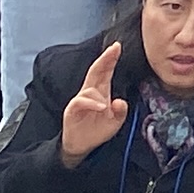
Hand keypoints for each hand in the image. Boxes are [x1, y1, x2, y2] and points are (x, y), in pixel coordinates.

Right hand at [56, 43, 129, 161]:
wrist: (81, 146)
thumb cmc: (97, 130)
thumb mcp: (115, 122)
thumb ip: (121, 111)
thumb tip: (120, 101)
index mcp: (101, 92)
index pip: (105, 71)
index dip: (110, 59)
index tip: (118, 46)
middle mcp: (90, 93)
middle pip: (96, 72)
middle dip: (105, 59)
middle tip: (114, 48)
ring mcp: (80, 100)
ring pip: (90, 88)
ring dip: (100, 95)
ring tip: (105, 107)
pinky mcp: (72, 110)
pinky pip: (81, 101)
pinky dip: (91, 102)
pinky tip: (100, 107)